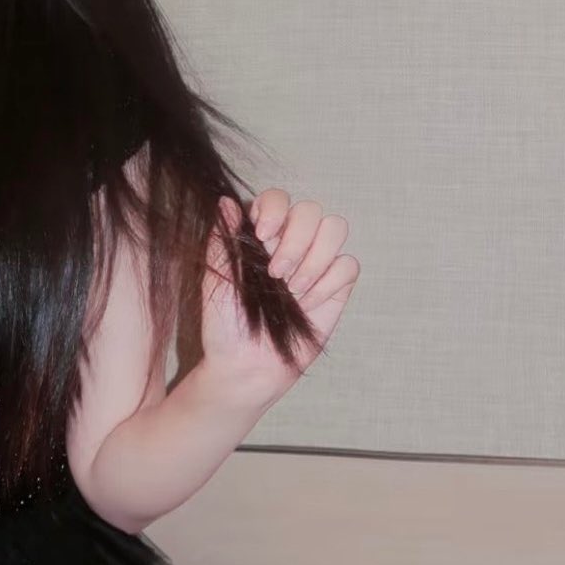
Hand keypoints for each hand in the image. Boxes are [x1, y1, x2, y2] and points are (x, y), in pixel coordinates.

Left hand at [199, 189, 359, 402]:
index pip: (277, 198)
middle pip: (311, 210)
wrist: (246, 366)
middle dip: (296, 239)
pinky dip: (329, 282)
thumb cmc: (225, 324)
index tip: (262, 235)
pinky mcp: (336, 286)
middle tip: (276, 274)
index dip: (275, 209)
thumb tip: (226, 201)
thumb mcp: (216, 280)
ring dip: (314, 257)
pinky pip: (348, 264)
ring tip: (293, 289)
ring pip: (335, 228)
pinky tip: (308, 303)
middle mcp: (290, 243)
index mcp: (260, 235)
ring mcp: (315, 263)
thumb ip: (223, 240)